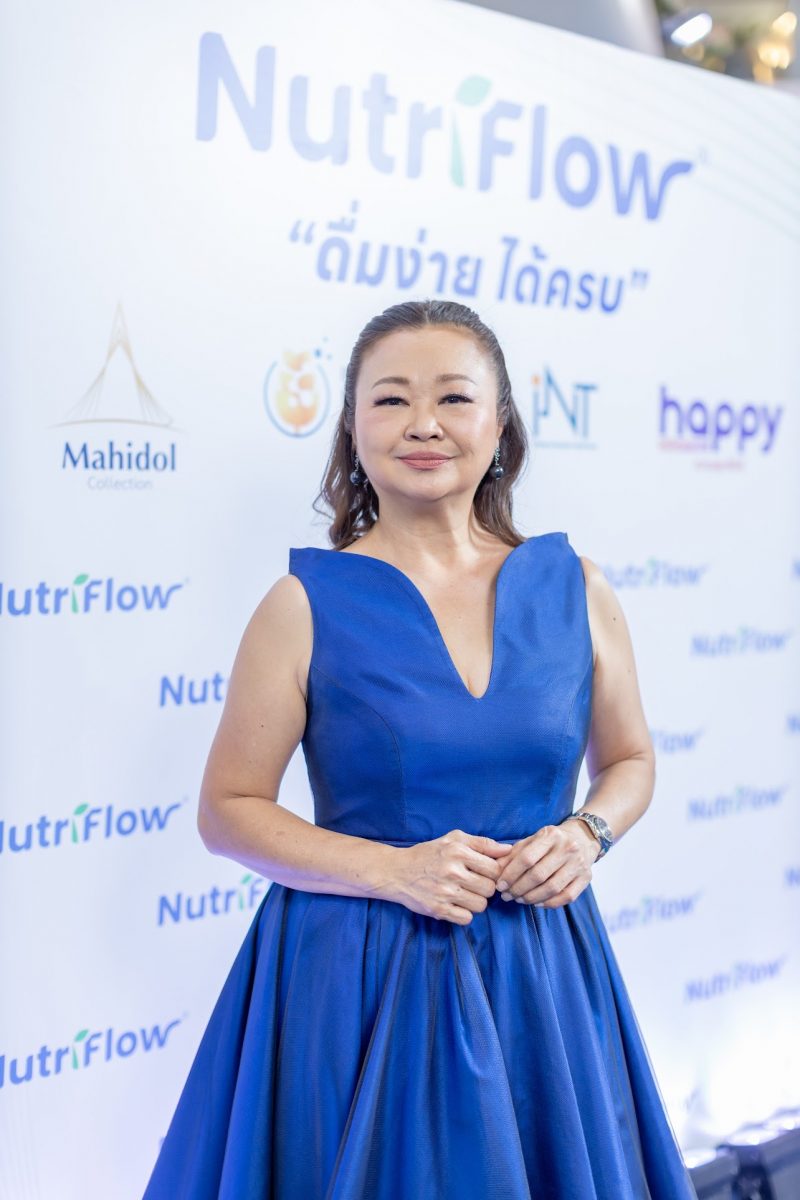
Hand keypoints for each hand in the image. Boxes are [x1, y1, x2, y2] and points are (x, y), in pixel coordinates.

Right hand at [394, 829, 513, 924]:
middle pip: (490, 889)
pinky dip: (464, 914)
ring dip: (476, 901)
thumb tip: (508, 850)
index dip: (493, 872)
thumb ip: (482, 843)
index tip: (484, 873)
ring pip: (481, 906)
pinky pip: (466, 919)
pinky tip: (456, 904)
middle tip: (474, 883)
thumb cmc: (429, 853)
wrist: (397, 871)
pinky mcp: (438, 909)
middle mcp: (452, 872)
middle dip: (485, 887)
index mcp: (458, 852)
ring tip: (464, 894)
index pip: (494, 869)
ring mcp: (445, 892)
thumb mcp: (454, 839)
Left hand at [493, 821, 598, 908]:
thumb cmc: (551, 841)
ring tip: (519, 900)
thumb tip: (496, 870)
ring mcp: (579, 864)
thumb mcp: (532, 840)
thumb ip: (513, 854)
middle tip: (507, 896)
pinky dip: (550, 903)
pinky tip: (537, 903)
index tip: (500, 885)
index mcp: (551, 835)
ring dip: (532, 898)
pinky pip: (567, 897)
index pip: (527, 858)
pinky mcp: (586, 878)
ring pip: (552, 888)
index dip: (511, 874)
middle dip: (519, 889)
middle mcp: (567, 848)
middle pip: (539, 875)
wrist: (583, 838)